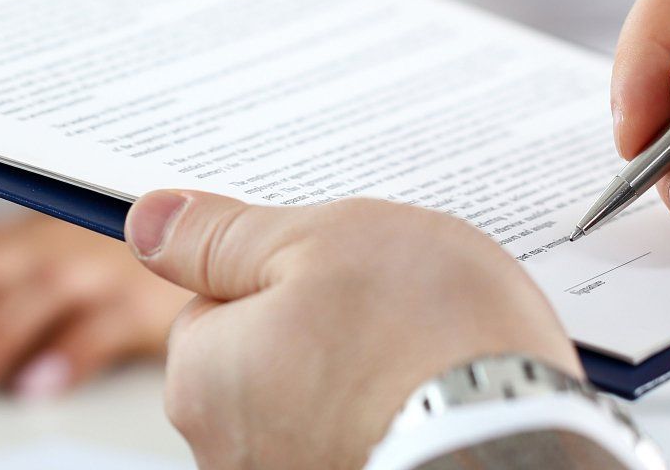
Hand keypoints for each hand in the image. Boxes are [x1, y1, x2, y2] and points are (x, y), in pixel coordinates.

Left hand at [0, 212, 190, 403]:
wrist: (206, 229)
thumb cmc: (110, 271)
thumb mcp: (36, 282)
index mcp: (0, 247)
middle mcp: (35, 249)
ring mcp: (90, 268)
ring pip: (24, 301)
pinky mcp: (144, 297)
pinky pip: (102, 324)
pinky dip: (68, 355)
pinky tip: (39, 389)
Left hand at [126, 191, 578, 468]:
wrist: (521, 453)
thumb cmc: (428, 343)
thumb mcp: (321, 242)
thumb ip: (225, 235)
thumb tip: (148, 222)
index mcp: (201, 379)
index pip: (216, 304)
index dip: (285, 275)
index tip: (343, 274)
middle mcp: (227, 454)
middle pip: (265, 363)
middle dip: (323, 335)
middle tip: (398, 315)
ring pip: (318, 406)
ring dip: (365, 384)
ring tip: (432, 367)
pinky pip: (362, 442)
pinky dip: (393, 427)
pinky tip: (442, 410)